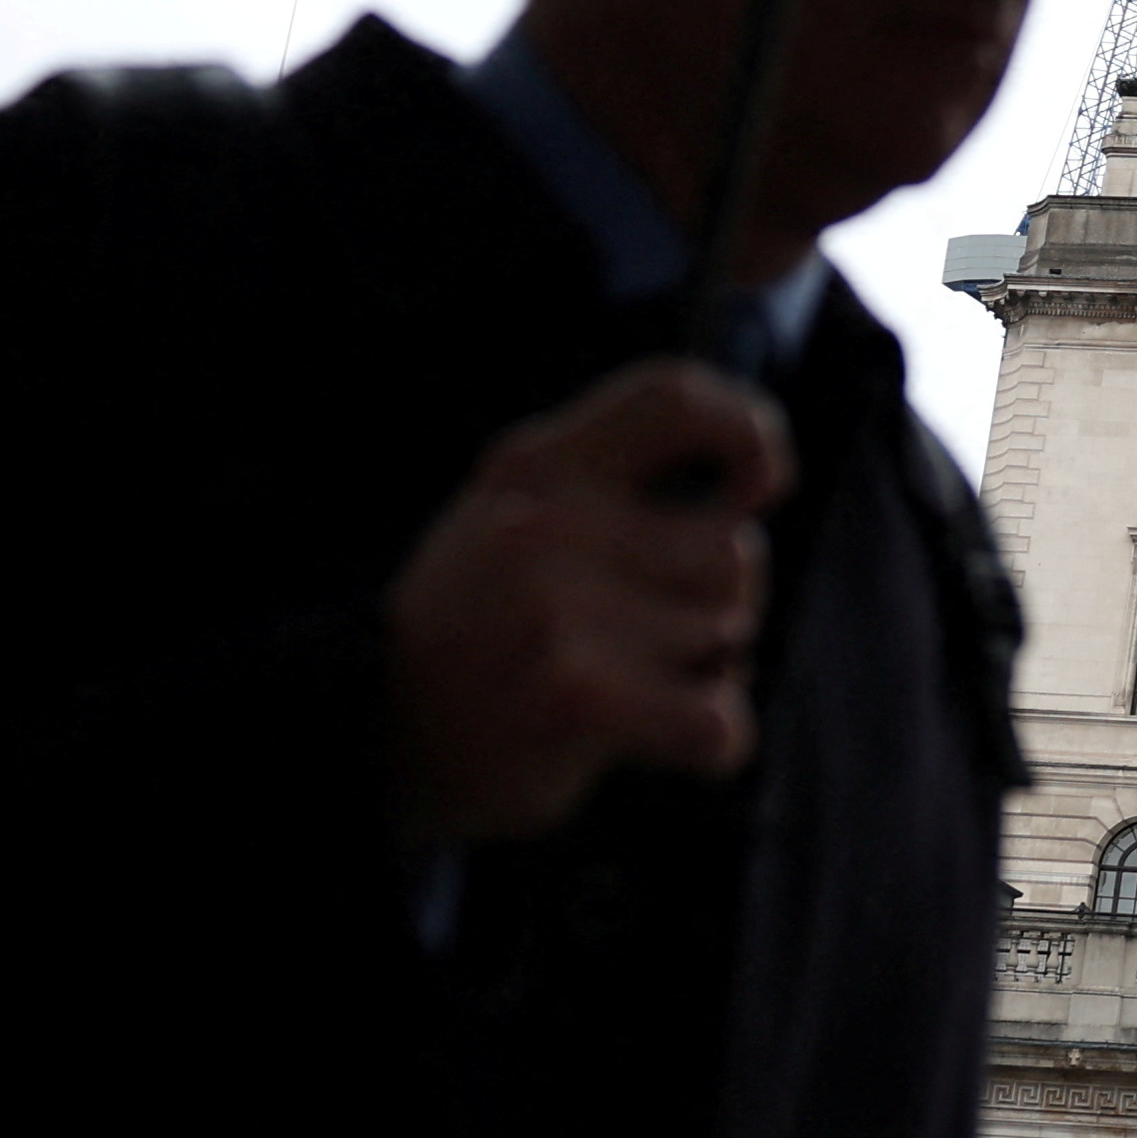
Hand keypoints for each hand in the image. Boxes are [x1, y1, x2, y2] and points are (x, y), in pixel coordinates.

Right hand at [385, 358, 797, 842]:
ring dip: (703, 673)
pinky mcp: (575, 697)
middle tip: (644, 638)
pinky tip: (648, 738)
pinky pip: (718, 719)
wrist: (374, 734)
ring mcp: (557, 610)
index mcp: (536, 465)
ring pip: (728, 636)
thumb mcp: (517, 516)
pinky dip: (707, 740)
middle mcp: (545, 525)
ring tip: (623, 685)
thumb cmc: (477, 627)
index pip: (673, 397)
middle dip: (718, 606)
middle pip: (735, 552)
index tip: (761, 486)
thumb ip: (616, 485)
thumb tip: (762, 479)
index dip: (749, 431)